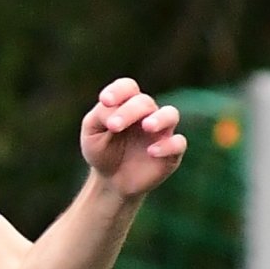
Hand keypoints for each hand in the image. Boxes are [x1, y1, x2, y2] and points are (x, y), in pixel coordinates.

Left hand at [80, 78, 186, 198]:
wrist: (110, 181)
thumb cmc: (101, 150)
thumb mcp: (91, 133)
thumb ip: (100, 116)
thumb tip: (112, 107)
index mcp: (127, 104)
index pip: (127, 87)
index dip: (118, 91)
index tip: (105, 101)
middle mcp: (147, 114)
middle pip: (144, 102)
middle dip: (129, 111)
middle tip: (114, 125)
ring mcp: (161, 132)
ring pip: (170, 115)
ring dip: (160, 118)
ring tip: (147, 126)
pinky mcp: (171, 152)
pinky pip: (178, 143)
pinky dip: (167, 145)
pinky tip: (151, 151)